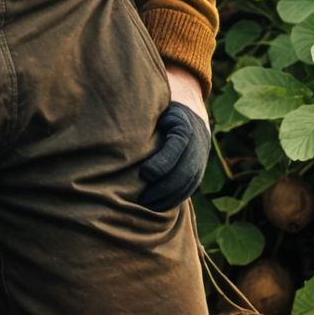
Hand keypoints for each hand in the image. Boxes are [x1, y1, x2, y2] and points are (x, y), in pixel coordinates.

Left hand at [138, 63, 212, 212]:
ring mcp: (201, 159)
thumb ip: (140, 114)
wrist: (189, 116)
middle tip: (141, 199)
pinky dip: (175, 200)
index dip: (162, 162)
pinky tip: (157, 207)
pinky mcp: (199, 172)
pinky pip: (189, 189)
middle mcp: (197, 143)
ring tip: (146, 206)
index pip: (178, 146)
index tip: (144, 174)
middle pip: (184, 170)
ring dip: (169, 198)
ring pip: (188, 183)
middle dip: (164, 187)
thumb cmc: (160, 110)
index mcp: (184, 123)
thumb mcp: (154, 107)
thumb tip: (113, 121)